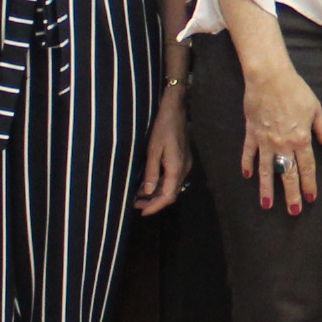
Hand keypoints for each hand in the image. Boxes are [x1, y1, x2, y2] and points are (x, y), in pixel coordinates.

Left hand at [133, 84, 190, 214]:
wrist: (176, 109)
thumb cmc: (162, 127)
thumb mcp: (153, 149)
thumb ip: (151, 172)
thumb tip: (148, 192)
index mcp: (176, 168)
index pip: (168, 196)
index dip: (155, 206)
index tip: (142, 212)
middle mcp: (184, 169)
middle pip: (171, 194)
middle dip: (154, 202)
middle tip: (136, 205)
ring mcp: (185, 165)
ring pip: (172, 187)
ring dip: (157, 194)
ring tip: (139, 196)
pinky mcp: (183, 160)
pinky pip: (173, 179)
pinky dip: (161, 185)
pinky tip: (149, 183)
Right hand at [240, 63, 321, 214]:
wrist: (269, 77)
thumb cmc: (295, 90)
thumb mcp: (316, 109)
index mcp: (301, 139)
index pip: (307, 167)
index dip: (309, 184)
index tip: (311, 199)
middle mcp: (283, 144)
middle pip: (288, 174)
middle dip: (291, 194)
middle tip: (293, 212)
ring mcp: (265, 140)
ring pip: (267, 170)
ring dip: (267, 188)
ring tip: (266, 205)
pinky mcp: (251, 133)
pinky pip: (249, 153)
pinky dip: (247, 164)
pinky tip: (247, 176)